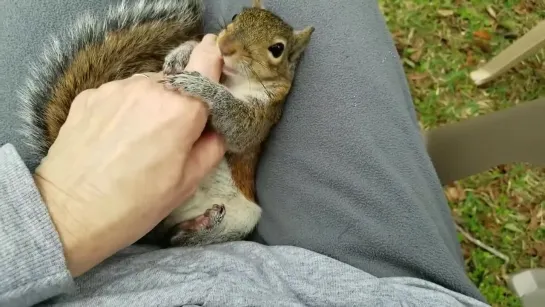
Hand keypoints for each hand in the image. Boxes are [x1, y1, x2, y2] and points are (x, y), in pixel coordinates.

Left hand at [33, 34, 223, 276]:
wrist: (68, 214)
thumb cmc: (135, 204)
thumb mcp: (189, 183)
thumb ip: (213, 145)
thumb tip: (216, 125)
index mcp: (182, 108)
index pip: (207, 62)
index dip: (215, 59)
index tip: (216, 57)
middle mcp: (149, 87)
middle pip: (177, 81)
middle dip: (181, 100)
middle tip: (172, 135)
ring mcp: (115, 88)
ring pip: (148, 87)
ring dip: (152, 104)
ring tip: (139, 140)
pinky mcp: (89, 95)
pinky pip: (120, 94)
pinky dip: (126, 109)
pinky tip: (116, 138)